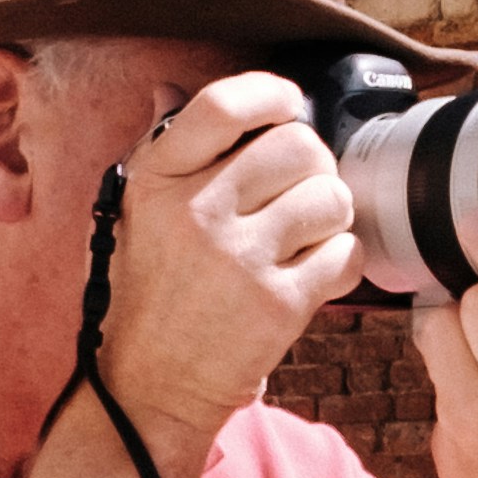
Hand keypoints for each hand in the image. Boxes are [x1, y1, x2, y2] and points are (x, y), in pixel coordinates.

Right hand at [94, 68, 357, 463]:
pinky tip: (314, 274)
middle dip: (314, 164)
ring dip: (332, 213)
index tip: (289, 107)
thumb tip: (170, 88)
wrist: (147, 389)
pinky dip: (342, 262)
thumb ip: (160, 152)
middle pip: (297, 145)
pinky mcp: (277, 305)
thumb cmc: (144, 298)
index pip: (224, 105)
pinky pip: (345, 254)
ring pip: (331, 196)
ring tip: (308, 236)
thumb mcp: (131, 215)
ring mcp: (239, 260)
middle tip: (303, 189)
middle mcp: (196, 213)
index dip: (273, 95)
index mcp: (157, 180)